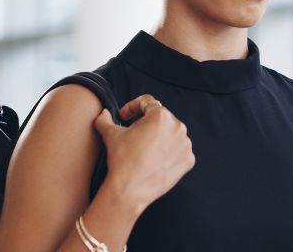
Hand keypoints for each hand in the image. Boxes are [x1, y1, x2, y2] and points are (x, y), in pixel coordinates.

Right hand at [93, 94, 194, 210]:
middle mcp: (178, 126)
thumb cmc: (121, 159)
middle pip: (161, 118)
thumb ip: (105, 119)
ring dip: (160, 137)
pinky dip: (169, 153)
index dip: (132, 107)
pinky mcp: (188, 160)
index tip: (124, 117)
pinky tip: (155, 160)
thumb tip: (103, 113)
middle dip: (146, 123)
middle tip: (133, 135)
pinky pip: (179, 150)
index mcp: (160, 116)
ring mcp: (185, 144)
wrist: (130, 190)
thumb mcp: (110, 135)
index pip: (147, 102)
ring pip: (171, 134)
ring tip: (145, 149)